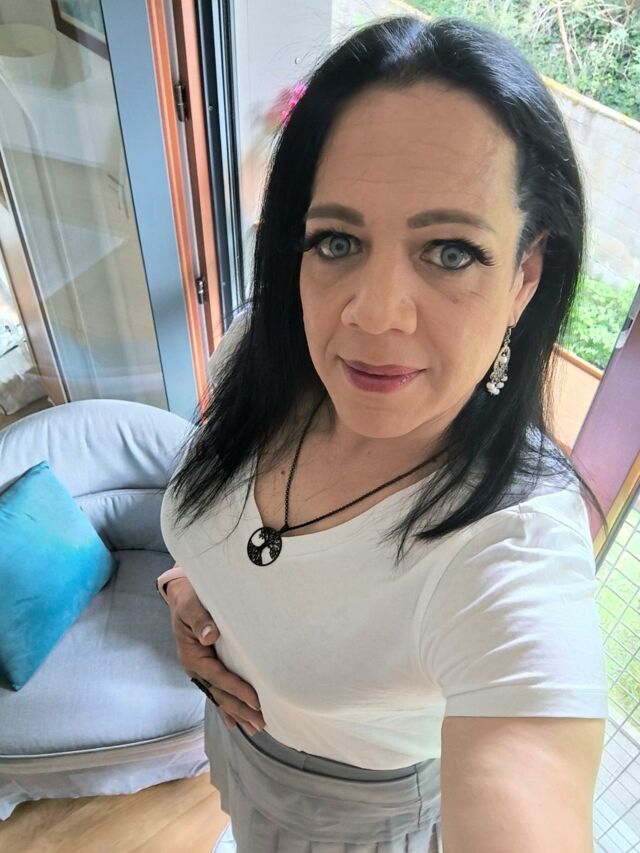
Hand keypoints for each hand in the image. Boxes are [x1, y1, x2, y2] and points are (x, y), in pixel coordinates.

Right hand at [166, 575, 265, 735]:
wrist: (181, 596)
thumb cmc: (189, 599)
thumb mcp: (191, 606)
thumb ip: (200, 620)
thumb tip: (210, 636)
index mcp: (192, 656)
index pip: (218, 677)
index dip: (237, 689)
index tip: (256, 701)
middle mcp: (196, 667)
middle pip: (220, 694)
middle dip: (240, 710)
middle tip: (261, 724)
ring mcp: (201, 670)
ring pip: (220, 696)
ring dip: (238, 712)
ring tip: (256, 728)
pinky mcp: (207, 667)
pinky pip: (219, 690)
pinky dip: (228, 706)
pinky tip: (236, 721)